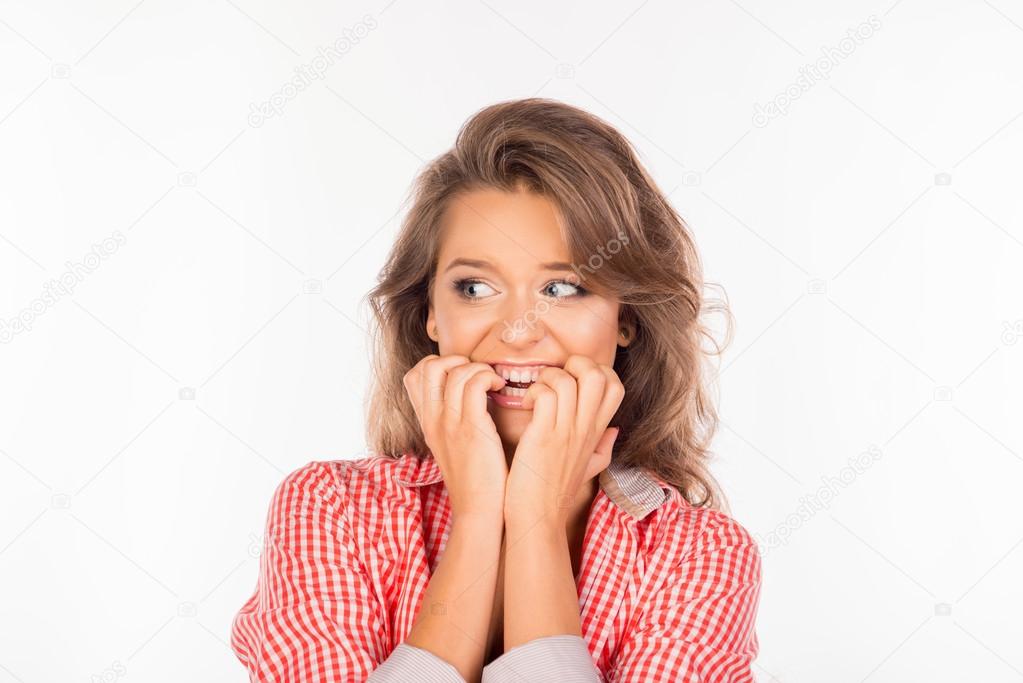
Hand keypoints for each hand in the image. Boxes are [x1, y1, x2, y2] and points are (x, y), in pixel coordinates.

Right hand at [403, 354, 508, 522]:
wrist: (479, 512)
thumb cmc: (475, 480)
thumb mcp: (453, 448)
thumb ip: (453, 422)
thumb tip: (469, 398)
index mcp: (427, 423)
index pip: (414, 376)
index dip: (438, 364)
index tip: (462, 375)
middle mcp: (433, 420)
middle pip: (428, 366)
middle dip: (455, 359)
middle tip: (477, 373)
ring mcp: (450, 424)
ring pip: (455, 371)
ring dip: (479, 368)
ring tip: (493, 382)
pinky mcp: (472, 429)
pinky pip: (475, 383)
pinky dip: (489, 377)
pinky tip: (501, 388)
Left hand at [504, 355, 624, 527]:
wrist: (538, 519)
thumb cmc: (555, 492)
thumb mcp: (589, 468)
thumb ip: (603, 448)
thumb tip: (614, 430)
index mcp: (596, 431)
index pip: (615, 385)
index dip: (597, 370)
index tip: (573, 378)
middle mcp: (585, 428)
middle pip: (598, 374)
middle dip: (575, 363)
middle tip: (554, 378)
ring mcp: (566, 431)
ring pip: (569, 380)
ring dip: (548, 377)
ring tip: (536, 393)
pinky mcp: (544, 436)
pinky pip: (546, 395)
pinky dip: (533, 392)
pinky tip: (525, 405)